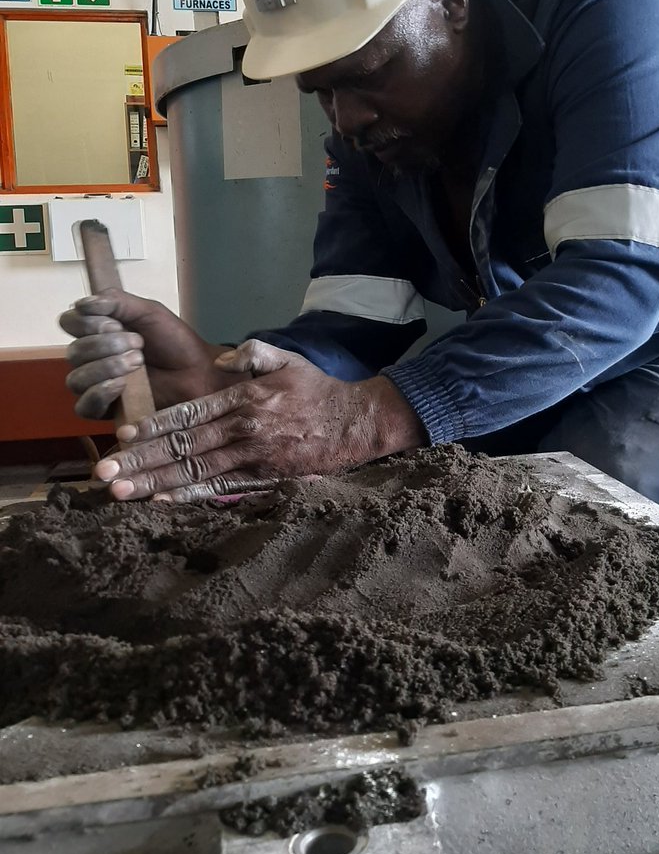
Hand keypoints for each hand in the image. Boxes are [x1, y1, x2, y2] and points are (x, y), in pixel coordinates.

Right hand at [60, 289, 243, 418]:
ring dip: (106, 367)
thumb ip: (116, 301)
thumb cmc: (174, 342)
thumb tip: (81, 304)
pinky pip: (84, 407)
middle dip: (105, 345)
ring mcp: (96, 385)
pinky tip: (121, 385)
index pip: (69, 323)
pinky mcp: (105, 410)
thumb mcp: (148, 311)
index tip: (116, 323)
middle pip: (74, 352)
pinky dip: (100, 393)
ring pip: (76, 379)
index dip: (86, 323)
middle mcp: (91, 358)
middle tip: (138, 344)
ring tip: (138, 362)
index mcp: (97, 332)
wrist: (198, 371)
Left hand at [92, 339, 425, 501]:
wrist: (357, 423)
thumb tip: (221, 361)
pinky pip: (221, 488)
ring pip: (195, 471)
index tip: (123, 437)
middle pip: (182, 447)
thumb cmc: (318, 390)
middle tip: (105, 471)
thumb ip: (252, 354)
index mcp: (244, 399)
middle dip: (140, 460)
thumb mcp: (288, 360)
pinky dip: (190, 495)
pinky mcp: (264, 478)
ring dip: (155, 482)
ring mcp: (253, 457)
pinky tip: (163, 500)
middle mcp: (244, 430)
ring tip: (122, 491)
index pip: (189, 414)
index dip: (153, 426)